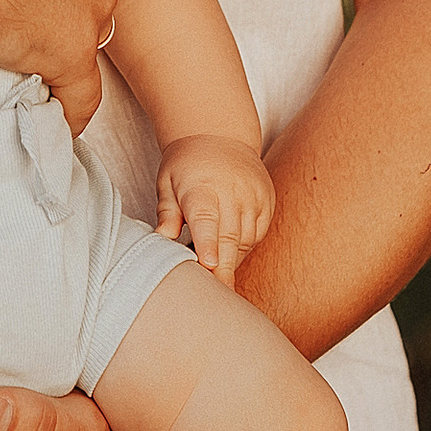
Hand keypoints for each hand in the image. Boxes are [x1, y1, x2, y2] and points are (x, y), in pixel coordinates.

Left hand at [156, 136, 274, 286]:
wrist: (220, 135)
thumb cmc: (186, 164)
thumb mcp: (166, 181)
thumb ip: (167, 211)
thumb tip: (163, 237)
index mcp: (202, 186)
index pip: (206, 219)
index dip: (207, 243)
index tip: (207, 264)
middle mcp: (232, 191)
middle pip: (228, 238)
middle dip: (222, 269)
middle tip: (215, 296)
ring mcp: (253, 196)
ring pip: (244, 241)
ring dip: (230, 261)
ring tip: (215, 276)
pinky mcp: (267, 201)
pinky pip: (256, 235)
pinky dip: (243, 248)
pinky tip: (229, 253)